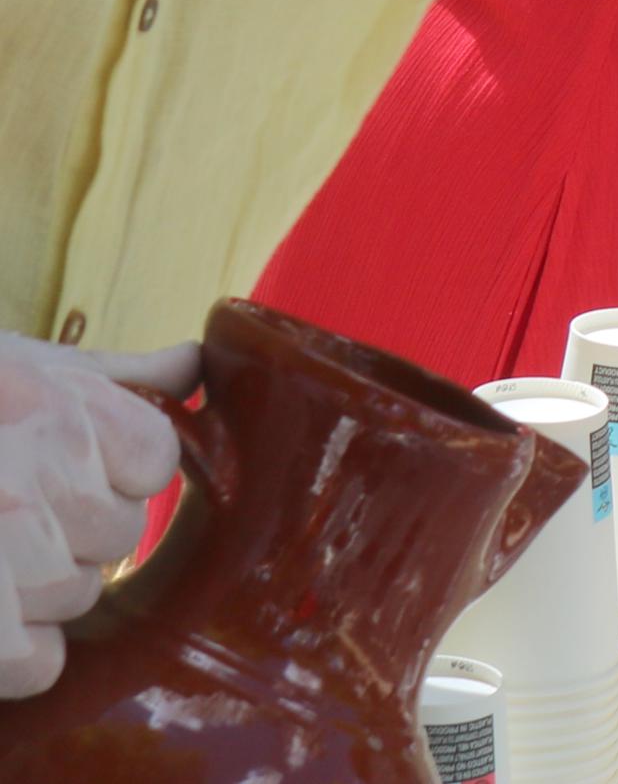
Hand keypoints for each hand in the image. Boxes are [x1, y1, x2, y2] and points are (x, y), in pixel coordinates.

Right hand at [0, 331, 197, 698]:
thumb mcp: (17, 367)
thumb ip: (107, 376)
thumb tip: (190, 369)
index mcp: (63, 406)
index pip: (152, 464)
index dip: (104, 475)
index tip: (45, 467)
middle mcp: (40, 472)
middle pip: (114, 537)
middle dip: (66, 534)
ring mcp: (7, 540)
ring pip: (76, 596)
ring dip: (31, 592)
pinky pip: (34, 661)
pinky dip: (13, 653)